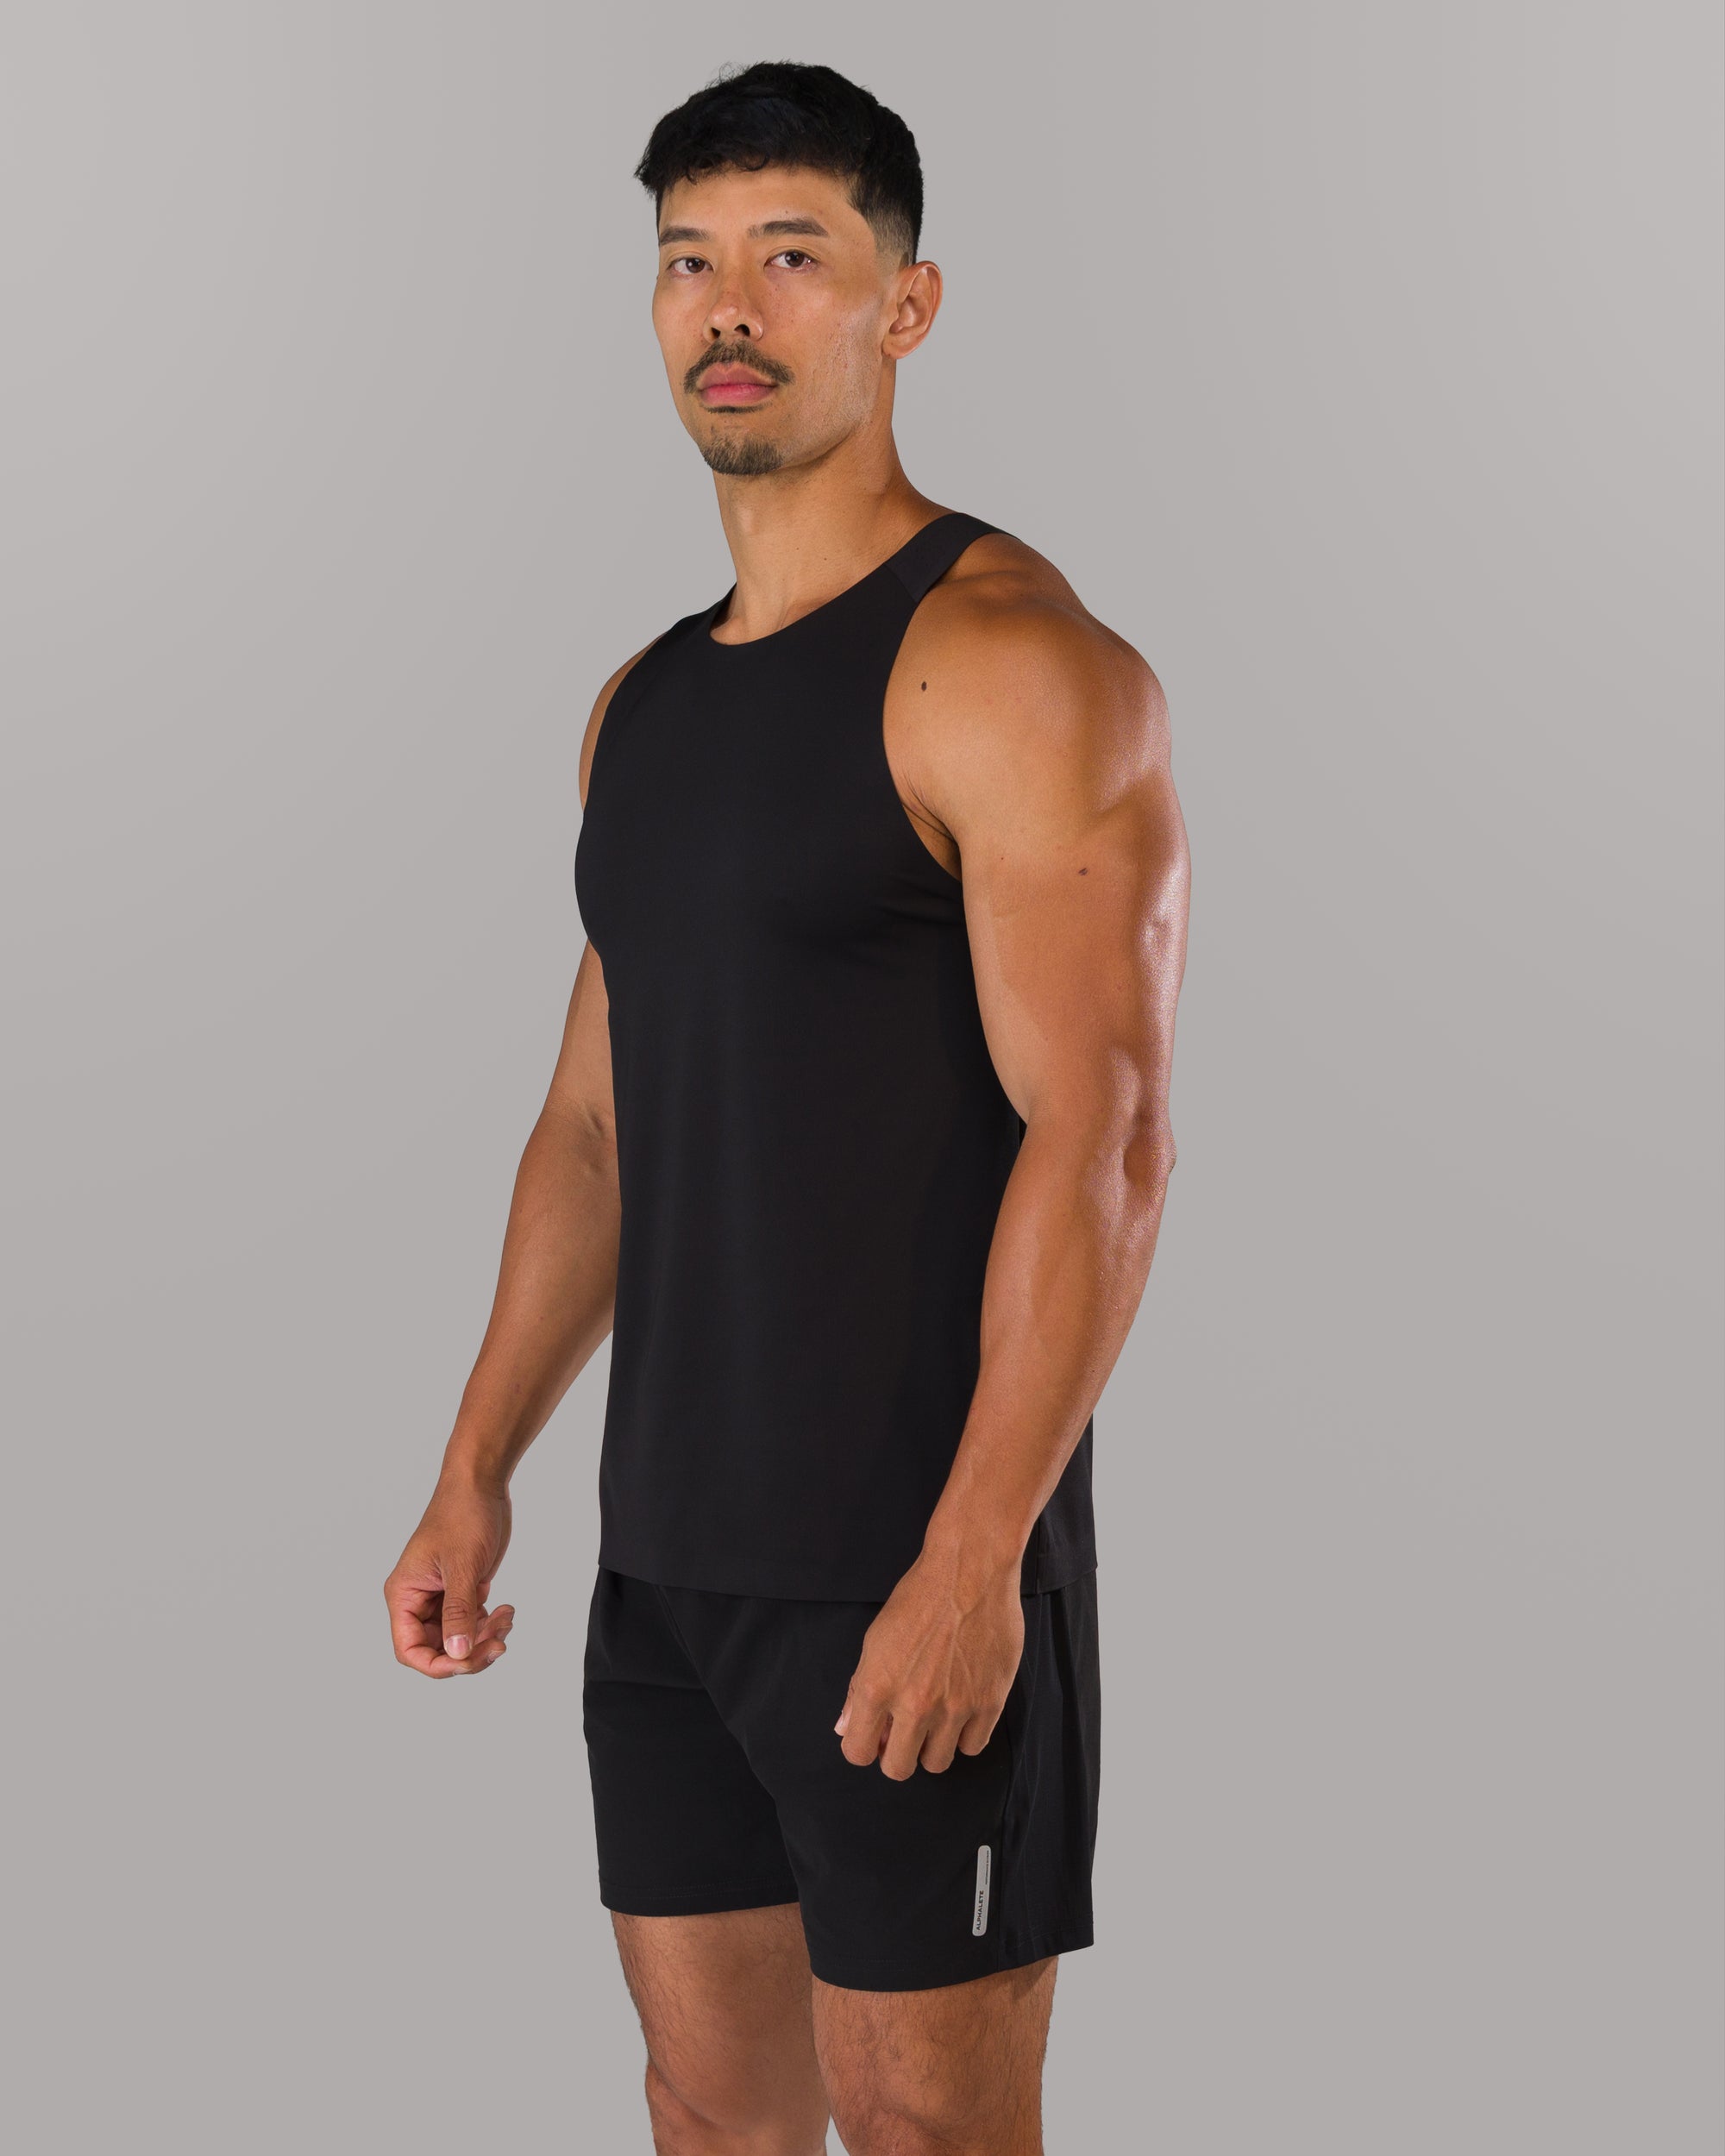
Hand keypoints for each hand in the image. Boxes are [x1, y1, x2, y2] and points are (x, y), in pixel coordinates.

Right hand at [384, 1472, 515, 1677]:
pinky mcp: (461, 1590)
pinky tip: (507, 1610)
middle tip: (500, 1642)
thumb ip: (458, 1612)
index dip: (437, 1665)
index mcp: (405, 1594)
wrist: (482, 1484)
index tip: (468, 1661)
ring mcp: (441, 1596)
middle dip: (469, 1651)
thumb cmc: (463, 1514)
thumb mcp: (462, 1566)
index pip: (409, 1650)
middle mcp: (418, 1600)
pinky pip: (472, 1622)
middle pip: (437, 1649)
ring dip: (484, 1637)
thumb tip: (458, 1654)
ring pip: (458, 1638)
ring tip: (507, 1618)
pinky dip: (490, 1624)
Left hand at [833, 1548, 1024, 1780]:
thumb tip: (846, 1727)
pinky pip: (973, 1747)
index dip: (864, 1747)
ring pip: (937, 1763)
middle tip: (905, 1731)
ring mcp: (955, 1707)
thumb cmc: (920, 1596)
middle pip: (898, 1768)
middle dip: (897, 1754)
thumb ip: (859, 1689)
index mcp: (878, 1687)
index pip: (858, 1752)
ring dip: (932, 1746)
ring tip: (936, 1716)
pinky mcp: (989, 1702)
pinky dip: (965, 1736)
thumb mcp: (876, 1638)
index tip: (875, 1737)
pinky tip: (962, 1711)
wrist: (970, 1571)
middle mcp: (914, 1704)